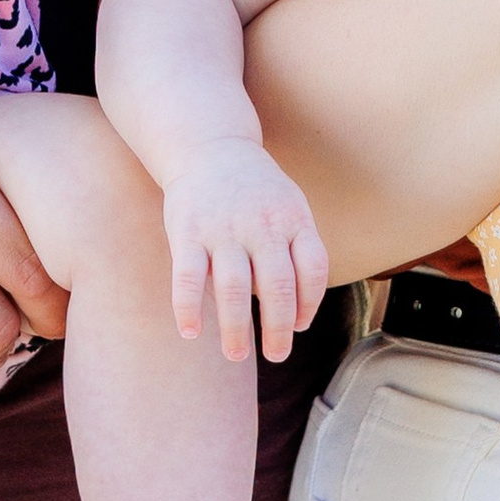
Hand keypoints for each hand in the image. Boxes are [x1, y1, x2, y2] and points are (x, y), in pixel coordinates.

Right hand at [164, 138, 328, 363]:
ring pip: (234, 287)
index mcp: (292, 218)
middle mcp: (261, 224)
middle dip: (279, 328)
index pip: (313, 268)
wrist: (210, 144)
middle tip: (277, 355)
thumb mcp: (290, 206)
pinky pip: (187, 276)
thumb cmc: (256, 190)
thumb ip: (298, 251)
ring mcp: (222, 228)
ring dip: (236, 327)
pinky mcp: (186, 230)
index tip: (298, 327)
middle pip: (278, 285)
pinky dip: (188, 307)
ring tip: (237, 355)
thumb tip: (297, 314)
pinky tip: (191, 332)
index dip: (309, 304)